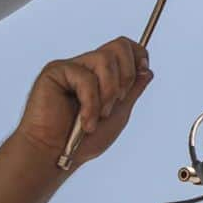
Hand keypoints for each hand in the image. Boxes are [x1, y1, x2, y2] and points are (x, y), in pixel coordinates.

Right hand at [14, 38, 152, 167]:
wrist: (55, 156)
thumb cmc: (84, 140)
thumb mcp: (119, 113)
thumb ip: (133, 90)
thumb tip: (147, 70)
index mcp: (102, 73)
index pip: (126, 47)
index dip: (139, 56)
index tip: (143, 72)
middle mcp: (86, 65)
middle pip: (119, 45)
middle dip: (126, 76)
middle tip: (117, 101)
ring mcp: (71, 67)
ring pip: (105, 59)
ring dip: (108, 92)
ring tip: (99, 115)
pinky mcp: (55, 72)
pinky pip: (86, 77)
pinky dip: (91, 103)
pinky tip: (85, 122)